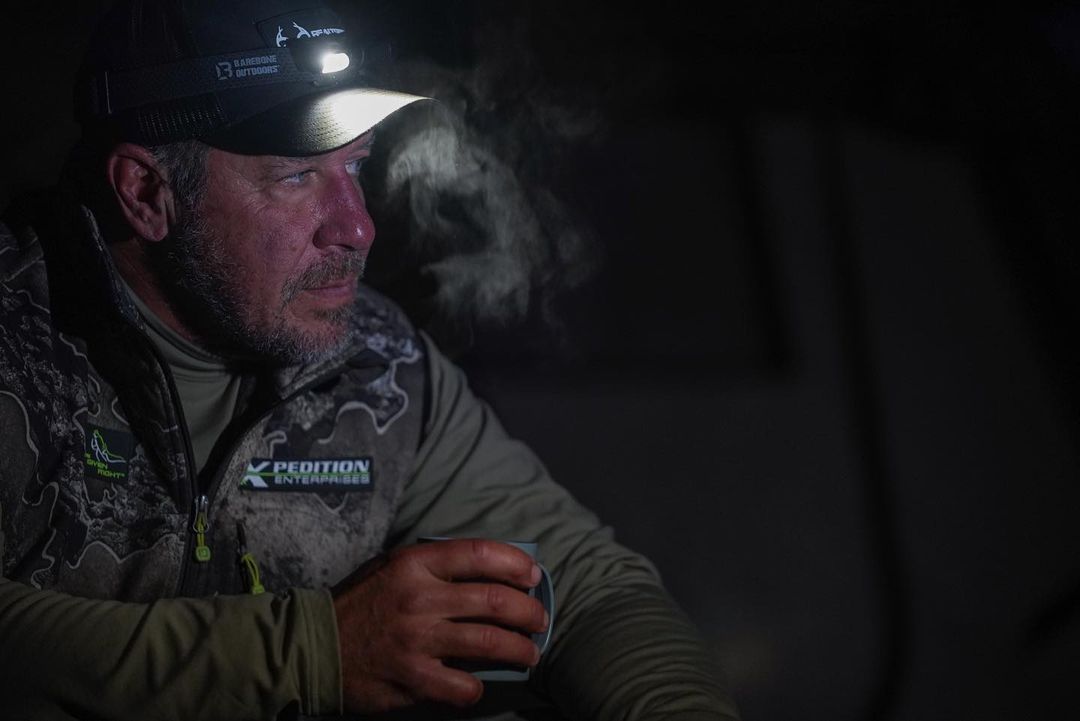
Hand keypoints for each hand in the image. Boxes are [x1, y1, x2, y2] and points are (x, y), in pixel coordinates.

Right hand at [332, 538, 548, 712]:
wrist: (315, 645)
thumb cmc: (362, 602)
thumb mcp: (392, 566)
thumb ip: (435, 565)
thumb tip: (491, 570)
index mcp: (415, 564)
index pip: (479, 554)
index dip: (515, 563)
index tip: (533, 575)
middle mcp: (419, 598)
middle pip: (495, 600)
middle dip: (529, 611)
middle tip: (539, 620)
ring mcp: (416, 639)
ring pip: (488, 642)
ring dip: (519, 649)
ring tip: (530, 654)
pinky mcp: (411, 677)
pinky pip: (462, 685)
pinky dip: (477, 686)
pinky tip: (478, 683)